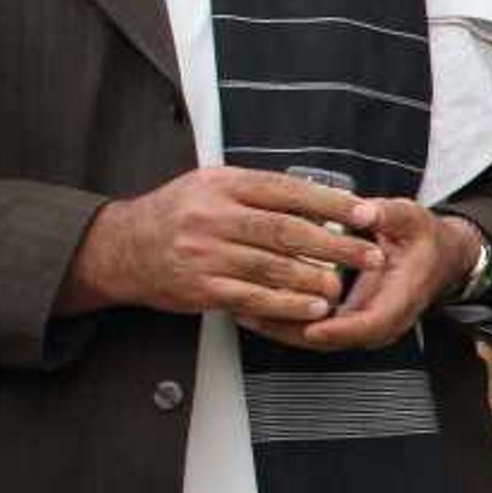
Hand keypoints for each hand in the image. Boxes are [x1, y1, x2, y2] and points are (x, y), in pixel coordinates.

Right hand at [61, 166, 383, 327]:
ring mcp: (206, 253)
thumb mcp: (211, 187)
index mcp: (222, 184)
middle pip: (287, 230)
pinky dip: (287, 305)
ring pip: (273, 266)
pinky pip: (253, 298)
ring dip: (316, 278)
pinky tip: (313, 308)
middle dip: (336, 244)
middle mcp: (214, 216)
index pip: (288, 190)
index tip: (366, 213)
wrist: (121, 247)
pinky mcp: (201, 287)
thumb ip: (257, 191)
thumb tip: (318, 196)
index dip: (332, 202)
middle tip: (370, 254)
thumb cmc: (176, 215)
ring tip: (345, 285)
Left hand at [273, 201, 480, 354]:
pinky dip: (287, 323)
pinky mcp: (349, 323)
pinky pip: (315, 330)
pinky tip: (258, 309)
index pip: (368, 324)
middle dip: (291, 330)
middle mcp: (382, 320)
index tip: (309, 323)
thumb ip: (389, 214)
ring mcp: (364, 326)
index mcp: (402, 298)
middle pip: (333, 340)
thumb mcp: (411, 218)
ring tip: (244, 310)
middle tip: (253, 313)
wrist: (438, 258)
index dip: (337, 329)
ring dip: (282, 329)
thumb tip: (369, 211)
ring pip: (319, 340)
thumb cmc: (423, 240)